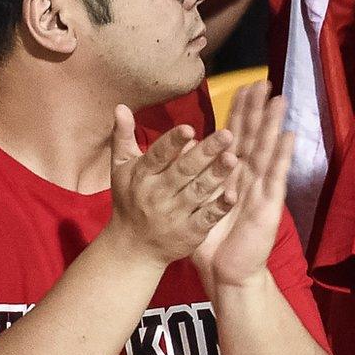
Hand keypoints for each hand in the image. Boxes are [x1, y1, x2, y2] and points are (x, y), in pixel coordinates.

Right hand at [108, 108, 237, 266]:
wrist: (131, 248)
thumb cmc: (129, 200)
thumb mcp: (121, 169)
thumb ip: (124, 137)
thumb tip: (120, 106)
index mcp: (141, 176)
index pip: (157, 156)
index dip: (172, 143)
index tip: (189, 128)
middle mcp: (156, 194)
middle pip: (183, 171)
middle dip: (205, 153)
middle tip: (227, 134)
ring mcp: (174, 215)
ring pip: (197, 192)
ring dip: (216, 176)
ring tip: (234, 158)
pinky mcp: (189, 232)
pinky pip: (205, 218)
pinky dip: (218, 208)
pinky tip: (234, 195)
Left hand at [192, 82, 293, 287]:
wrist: (226, 273)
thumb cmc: (211, 242)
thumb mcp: (194, 206)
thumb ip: (190, 179)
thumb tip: (183, 149)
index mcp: (230, 176)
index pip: (235, 137)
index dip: (240, 113)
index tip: (242, 87)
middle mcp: (248, 177)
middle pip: (253, 137)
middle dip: (258, 110)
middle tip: (263, 82)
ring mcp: (261, 188)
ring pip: (267, 150)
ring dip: (273, 125)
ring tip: (279, 100)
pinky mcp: (269, 203)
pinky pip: (275, 175)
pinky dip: (282, 155)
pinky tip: (288, 135)